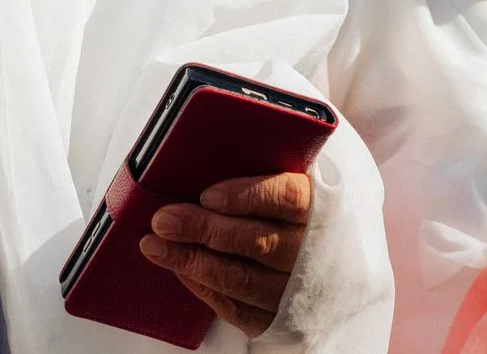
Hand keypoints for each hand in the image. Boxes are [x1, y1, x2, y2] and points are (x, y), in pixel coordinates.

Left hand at [138, 171, 310, 337]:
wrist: (330, 262)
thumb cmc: (292, 211)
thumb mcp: (286, 181)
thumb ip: (254, 173)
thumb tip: (196, 165)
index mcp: (321, 207)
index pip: (286, 198)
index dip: (246, 196)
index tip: (207, 195)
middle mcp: (313, 252)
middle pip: (257, 241)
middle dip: (204, 229)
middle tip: (164, 220)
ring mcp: (299, 291)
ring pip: (242, 279)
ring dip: (193, 262)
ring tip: (156, 246)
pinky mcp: (283, 321)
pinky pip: (239, 309)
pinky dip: (204, 289)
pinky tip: (180, 270)